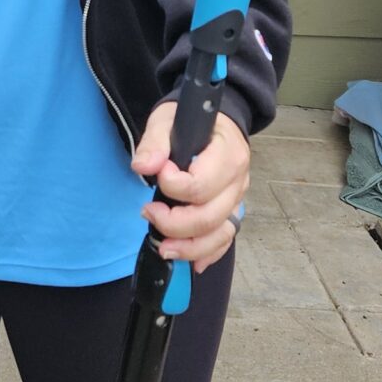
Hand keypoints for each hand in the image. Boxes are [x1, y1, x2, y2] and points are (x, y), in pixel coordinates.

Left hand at [132, 100, 249, 266]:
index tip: (158, 173)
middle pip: (209, 217)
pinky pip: (224, 240)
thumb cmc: (192, 120)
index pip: (201, 185)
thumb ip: (155, 142)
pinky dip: (209, 254)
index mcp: (228, 154)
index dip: (172, 185)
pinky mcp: (231, 211)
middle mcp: (238, 181)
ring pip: (219, 234)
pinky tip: (192, 262)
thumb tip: (143, 167)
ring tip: (163, 248)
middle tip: (148, 211)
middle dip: (174, 224)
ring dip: (190, 247)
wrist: (216, 122)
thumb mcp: (168, 119)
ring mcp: (236, 199)